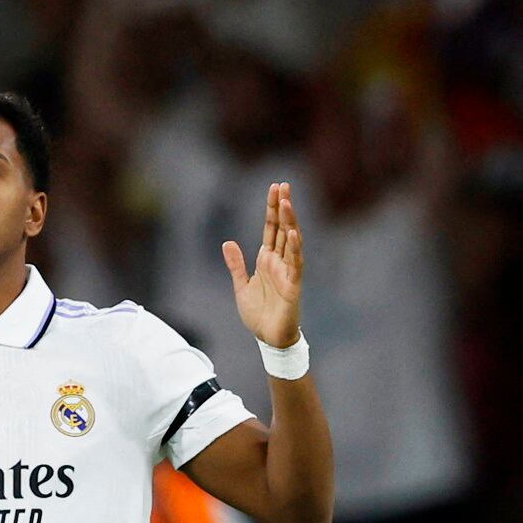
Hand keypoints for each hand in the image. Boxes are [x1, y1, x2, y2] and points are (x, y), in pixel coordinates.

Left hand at [222, 182, 302, 347]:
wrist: (268, 338)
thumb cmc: (258, 314)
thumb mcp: (241, 286)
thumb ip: (236, 264)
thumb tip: (228, 242)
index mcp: (267, 259)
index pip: (271, 228)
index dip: (272, 209)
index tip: (275, 188)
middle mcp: (279, 261)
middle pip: (282, 228)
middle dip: (283, 207)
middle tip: (283, 185)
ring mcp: (287, 271)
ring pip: (291, 240)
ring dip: (289, 221)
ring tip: (287, 201)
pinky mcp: (293, 285)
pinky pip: (295, 263)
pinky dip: (295, 248)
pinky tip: (294, 232)